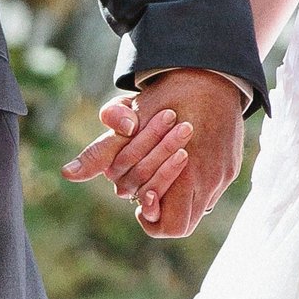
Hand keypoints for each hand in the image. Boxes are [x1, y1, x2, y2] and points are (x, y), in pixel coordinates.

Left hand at [62, 68, 246, 237]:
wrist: (210, 73)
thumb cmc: (167, 96)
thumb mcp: (129, 120)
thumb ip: (101, 151)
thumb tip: (67, 174)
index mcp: (184, 173)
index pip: (167, 225)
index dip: (149, 217)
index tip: (139, 200)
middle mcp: (208, 180)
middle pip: (181, 223)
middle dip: (159, 205)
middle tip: (146, 189)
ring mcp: (223, 175)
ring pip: (196, 209)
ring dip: (176, 197)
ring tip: (161, 175)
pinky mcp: (231, 168)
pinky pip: (210, 192)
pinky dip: (193, 186)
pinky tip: (180, 165)